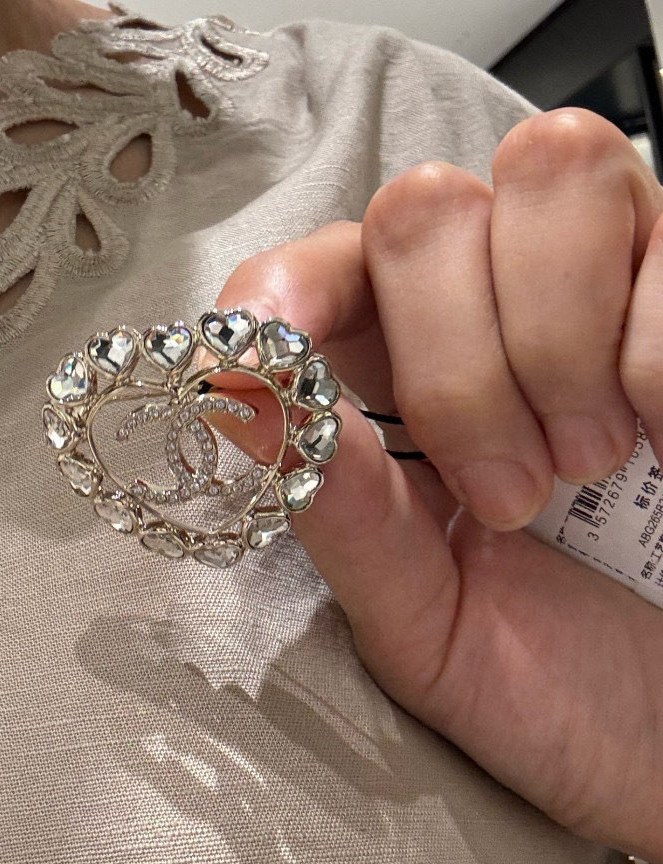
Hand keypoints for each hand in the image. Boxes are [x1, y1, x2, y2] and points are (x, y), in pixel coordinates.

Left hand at [210, 108, 662, 861]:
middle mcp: (500, 309)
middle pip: (425, 205)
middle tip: (510, 495)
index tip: (277, 350)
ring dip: (556, 336)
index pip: (324, 263)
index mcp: (402, 390)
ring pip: (552, 169)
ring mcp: (617, 287)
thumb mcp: (427, 626)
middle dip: (454, 358)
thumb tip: (241, 396)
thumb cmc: (567, 694)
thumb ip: (342, 515)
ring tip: (594, 465)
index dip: (291, 286)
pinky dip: (657, 357)